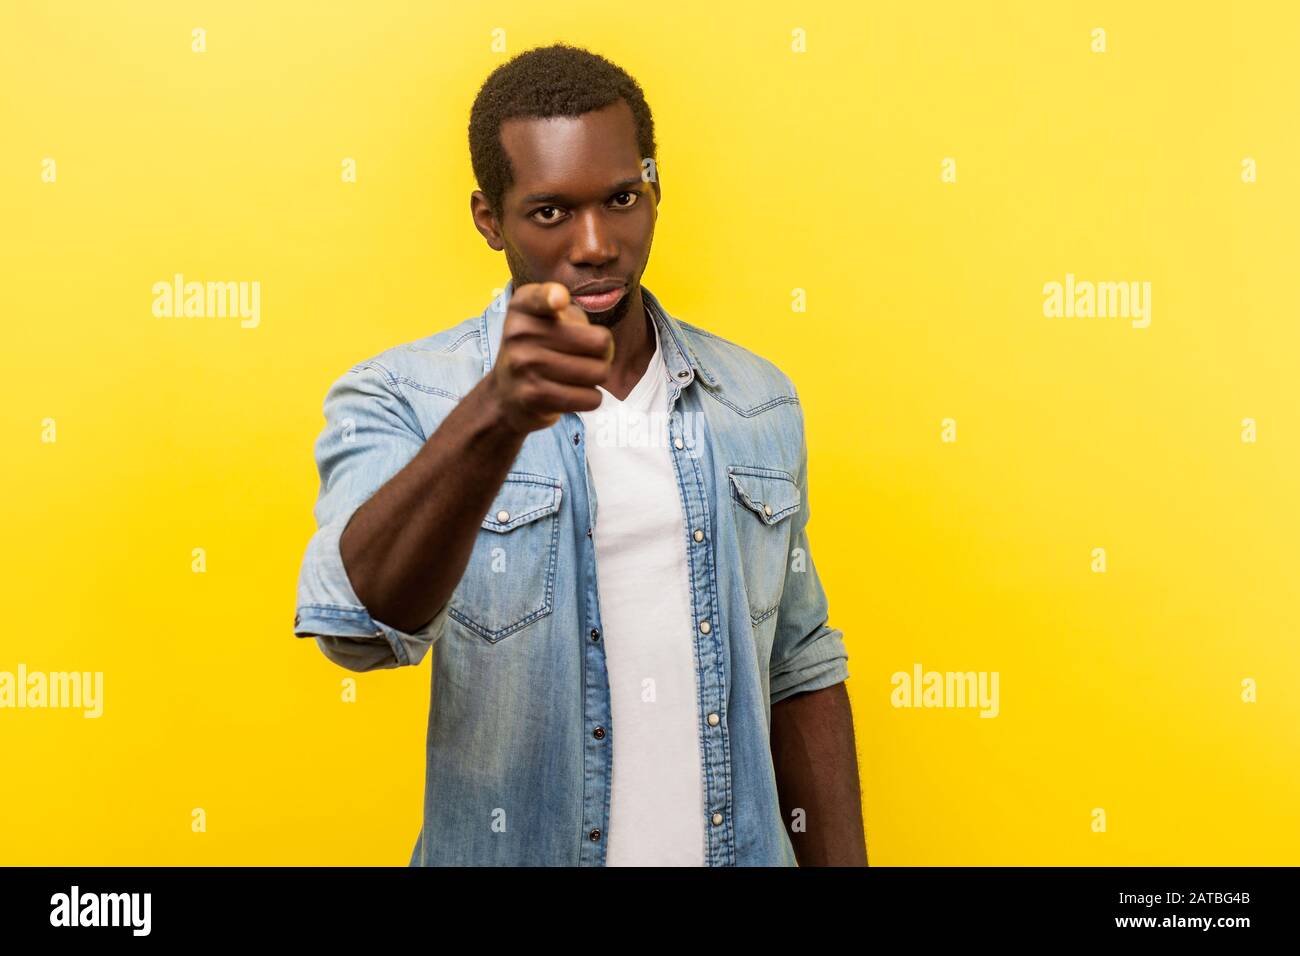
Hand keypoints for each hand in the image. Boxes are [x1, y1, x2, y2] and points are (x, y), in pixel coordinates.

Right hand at [486, 282, 614, 434]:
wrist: (506, 394)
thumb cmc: (539, 349)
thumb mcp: (548, 320)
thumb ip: (575, 318)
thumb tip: (602, 346)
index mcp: (523, 306)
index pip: (539, 297)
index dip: (552, 296)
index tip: (559, 299)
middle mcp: (519, 333)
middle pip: (599, 343)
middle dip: (602, 354)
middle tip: (584, 357)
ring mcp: (524, 365)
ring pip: (598, 373)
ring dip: (596, 378)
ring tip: (576, 376)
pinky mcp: (534, 396)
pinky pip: (590, 399)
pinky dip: (590, 399)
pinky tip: (573, 393)